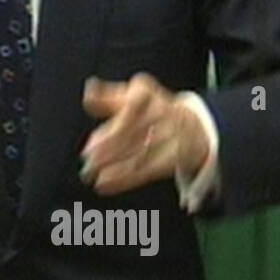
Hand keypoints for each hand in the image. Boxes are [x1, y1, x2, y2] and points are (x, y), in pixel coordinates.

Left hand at [80, 74, 209, 195]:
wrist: (191, 124)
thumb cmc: (151, 108)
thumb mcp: (130, 96)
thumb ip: (107, 98)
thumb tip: (89, 95)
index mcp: (148, 95)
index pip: (130, 111)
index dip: (111, 128)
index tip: (92, 142)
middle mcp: (164, 113)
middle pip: (133, 134)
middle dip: (108, 150)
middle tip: (88, 160)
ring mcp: (173, 135)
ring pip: (139, 154)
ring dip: (114, 167)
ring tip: (91, 174)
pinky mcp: (176, 156)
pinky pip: (148, 169)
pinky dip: (124, 179)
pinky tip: (104, 184)